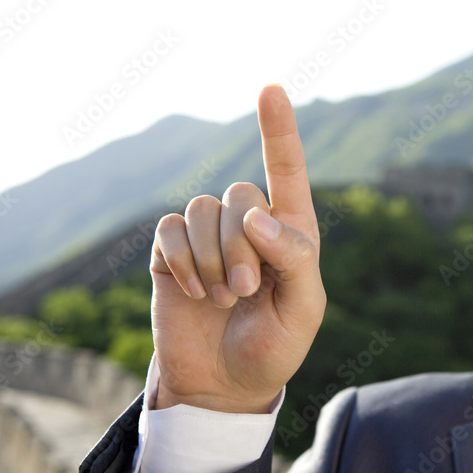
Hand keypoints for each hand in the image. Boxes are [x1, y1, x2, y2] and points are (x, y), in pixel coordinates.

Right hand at [148, 84, 325, 413]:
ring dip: (212, 259)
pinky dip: (182, 260)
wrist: (223, 385)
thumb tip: (258, 216)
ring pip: (201, 209)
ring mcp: (208, 237)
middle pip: (240, 195)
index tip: (271, 87)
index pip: (287, 171)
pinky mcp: (173, 252)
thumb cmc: (273, 348)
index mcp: (291, 231)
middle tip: (245, 291)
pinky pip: (169, 229)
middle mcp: (249, 225)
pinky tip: (193, 292)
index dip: (279, 129)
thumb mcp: (303, 312)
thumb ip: (294, 259)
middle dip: (241, 246)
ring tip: (223, 298)